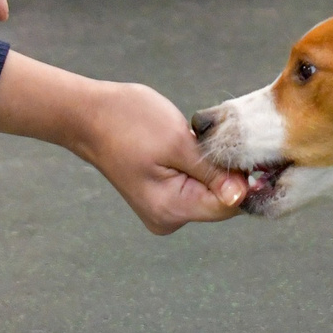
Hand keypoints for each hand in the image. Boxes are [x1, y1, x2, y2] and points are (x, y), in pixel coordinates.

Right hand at [0, 52, 246, 232]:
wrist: (89, 114)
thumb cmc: (130, 122)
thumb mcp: (178, 143)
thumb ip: (213, 173)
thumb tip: (243, 195)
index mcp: (171, 210)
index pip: (228, 205)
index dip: (243, 178)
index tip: (243, 147)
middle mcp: (168, 218)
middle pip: (220, 200)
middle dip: (222, 169)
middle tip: (206, 138)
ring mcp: (163, 209)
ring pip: (208, 190)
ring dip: (208, 165)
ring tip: (186, 140)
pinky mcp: (162, 196)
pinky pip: (193, 184)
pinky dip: (195, 165)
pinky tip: (181, 145)